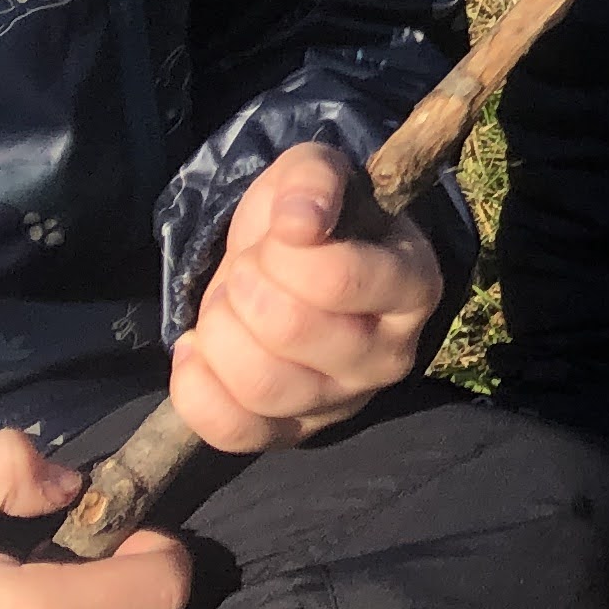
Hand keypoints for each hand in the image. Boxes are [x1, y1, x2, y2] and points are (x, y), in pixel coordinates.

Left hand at [167, 142, 441, 457]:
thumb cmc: (312, 219)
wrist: (292, 267)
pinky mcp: (294, 435)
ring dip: (220, 331)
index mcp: (413, 285)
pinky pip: (233, 432)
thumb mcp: (313, 173)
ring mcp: (343, 402)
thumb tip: (300, 223)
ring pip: (261, 385)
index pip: (336, 281)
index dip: (282, 253)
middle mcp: (391, 355)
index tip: (279, 233)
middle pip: (291, 332)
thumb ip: (313, 179)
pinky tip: (196, 349)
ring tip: (226, 306)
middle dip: (244, 287)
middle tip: (246, 268)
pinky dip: (195, 387)